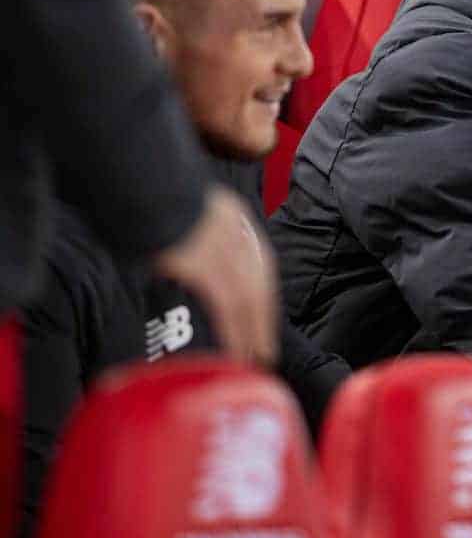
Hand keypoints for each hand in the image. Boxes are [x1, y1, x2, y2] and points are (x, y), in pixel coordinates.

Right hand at [151, 186, 278, 365]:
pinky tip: (235, 351)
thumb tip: (178, 251)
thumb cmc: (148, 188)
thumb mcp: (181, 202)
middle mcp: (235, 233)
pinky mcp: (205, 264)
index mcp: (232, 216)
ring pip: (247, 300)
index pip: (257, 263)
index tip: (261, 319)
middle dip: (262, 320)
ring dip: (252, 333)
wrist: (141, 176)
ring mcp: (222, 248)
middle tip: (264, 351)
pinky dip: (234, 331)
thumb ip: (189, 226)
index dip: (260, 295)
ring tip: (253, 361)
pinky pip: (227, 306)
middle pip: (258, 284)